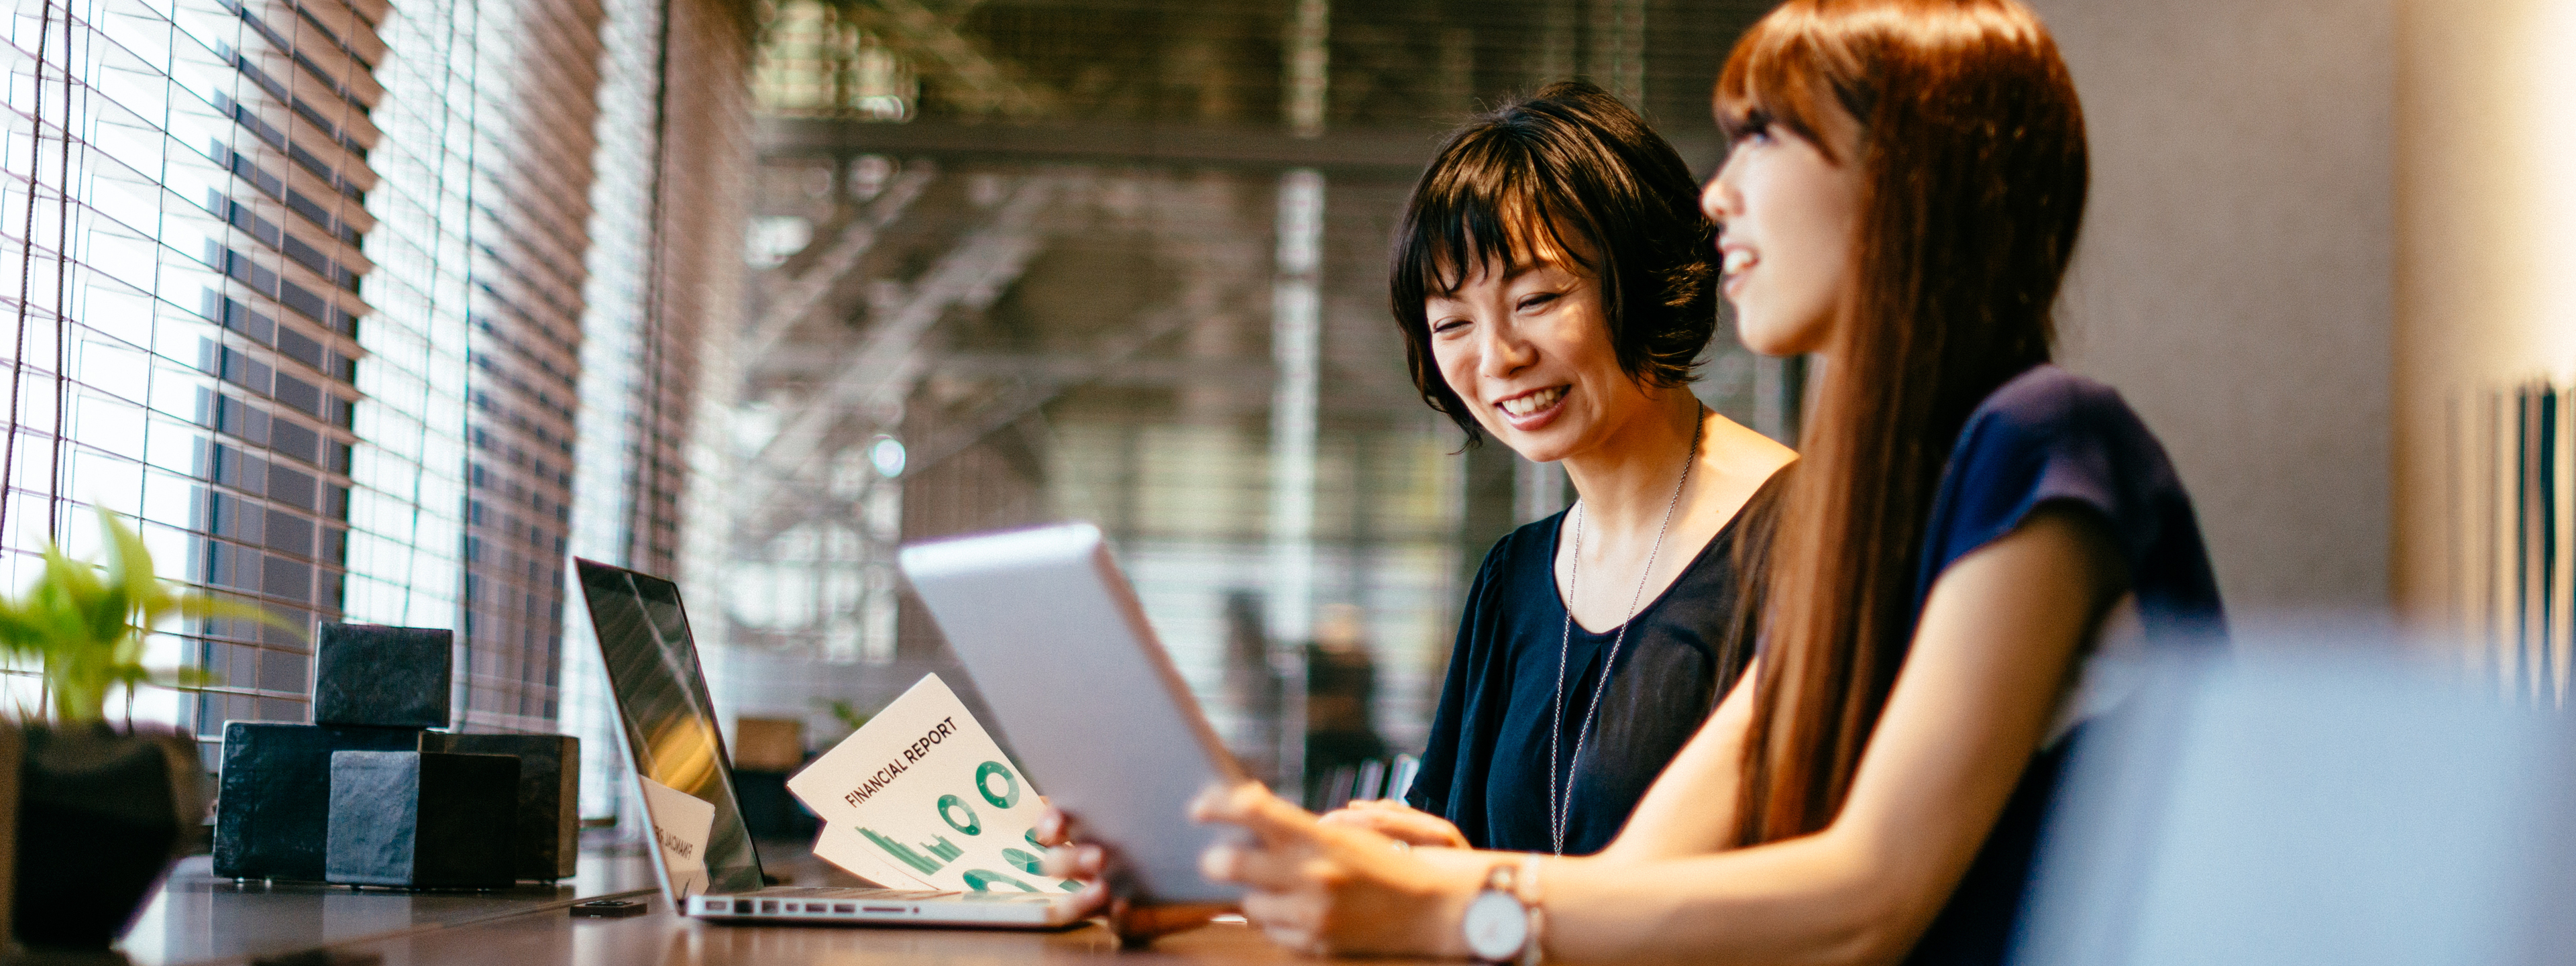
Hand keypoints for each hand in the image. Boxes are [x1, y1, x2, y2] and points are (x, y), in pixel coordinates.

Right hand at [1035, 804, 1225, 945]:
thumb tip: (1199, 784)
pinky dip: (1116, 918)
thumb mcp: (1200, 796)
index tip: (1058, 819)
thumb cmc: (1205, 822)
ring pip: (1068, 902)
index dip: (1048, 820)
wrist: (1235, 864)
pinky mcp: (1131, 920)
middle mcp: (1093, 860)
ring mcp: (1107, 893)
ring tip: (1102, 886)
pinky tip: (1125, 906)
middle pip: (1054, 864)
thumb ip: (1192, 786)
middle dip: (1067, 859)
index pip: (1056, 822)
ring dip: (1077, 895)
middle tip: (1098, 855)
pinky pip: (1113, 926)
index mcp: (1097, 824)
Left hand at [1193, 782, 1479, 956]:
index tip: (1198, 807)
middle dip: (1216, 859)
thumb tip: (1247, 809)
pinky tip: (1294, 908)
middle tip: (1215, 856)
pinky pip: (1272, 930)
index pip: (1252, 810)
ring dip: (1253, 893)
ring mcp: (1311, 913)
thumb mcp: (1346, 833)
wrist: (1434, 910)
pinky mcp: (1315, 943)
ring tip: (1273, 884)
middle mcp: (1311, 874)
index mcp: (1319, 837)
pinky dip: (1276, 919)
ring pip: (1248, 903)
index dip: (1216, 805)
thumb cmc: (1389, 863)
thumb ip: (1297, 824)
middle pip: (1229, 862)